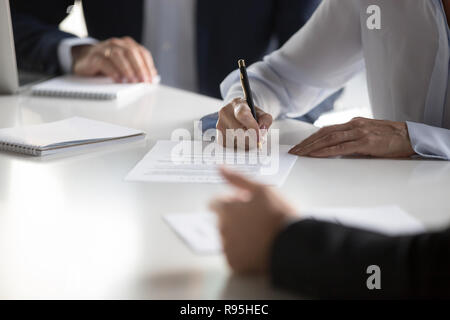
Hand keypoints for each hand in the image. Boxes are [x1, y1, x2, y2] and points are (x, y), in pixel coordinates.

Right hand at [72, 37, 157, 82]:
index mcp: (127, 44)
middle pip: (131, 53)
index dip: (148, 66)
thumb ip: (137, 68)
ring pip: (118, 56)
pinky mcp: (94, 57)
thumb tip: (152, 78)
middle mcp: (116, 44)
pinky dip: (112, 71)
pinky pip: (104, 62)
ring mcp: (104, 49)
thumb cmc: (108, 64)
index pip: (142, 52)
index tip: (151, 79)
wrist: (84, 59)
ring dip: (127, 70)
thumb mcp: (124, 64)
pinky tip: (118, 80)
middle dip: (139, 68)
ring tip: (132, 81)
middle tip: (143, 81)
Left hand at [209, 167, 296, 272]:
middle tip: (258, 217)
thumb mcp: (262, 189)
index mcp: (226, 210)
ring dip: (238, 233)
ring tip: (261, 232)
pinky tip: (259, 246)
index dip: (231, 201)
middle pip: (222, 220)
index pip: (215, 203)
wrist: (294, 246)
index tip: (245, 203)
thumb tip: (219, 167)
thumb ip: (237, 179)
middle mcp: (223, 229)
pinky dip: (243, 250)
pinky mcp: (235, 264)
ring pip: (227, 237)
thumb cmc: (280, 215)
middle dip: (235, 217)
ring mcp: (228, 248)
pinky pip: (234, 254)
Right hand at [216, 98, 272, 148]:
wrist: (237, 114)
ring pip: (234, 141)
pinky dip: (238, 147)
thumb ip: (266, 120)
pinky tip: (241, 141)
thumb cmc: (251, 115)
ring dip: (245, 144)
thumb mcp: (261, 113)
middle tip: (257, 141)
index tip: (259, 138)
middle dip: (251, 139)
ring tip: (249, 139)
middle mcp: (225, 112)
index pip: (243, 116)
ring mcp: (220, 123)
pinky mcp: (218, 134)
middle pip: (239, 132)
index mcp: (238, 104)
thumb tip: (261, 131)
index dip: (252, 128)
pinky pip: (229, 146)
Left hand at [289, 117, 414, 157]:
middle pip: (323, 133)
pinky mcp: (366, 142)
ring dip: (312, 147)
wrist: (411, 137)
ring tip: (300, 154)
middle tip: (294, 151)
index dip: (311, 138)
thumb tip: (334, 150)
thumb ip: (352, 140)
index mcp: (353, 123)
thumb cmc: (390, 139)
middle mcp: (354, 125)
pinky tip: (316, 155)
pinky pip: (341, 146)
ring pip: (329, 138)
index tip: (299, 146)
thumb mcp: (368, 137)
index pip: (326, 130)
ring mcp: (359, 132)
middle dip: (306, 143)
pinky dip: (326, 151)